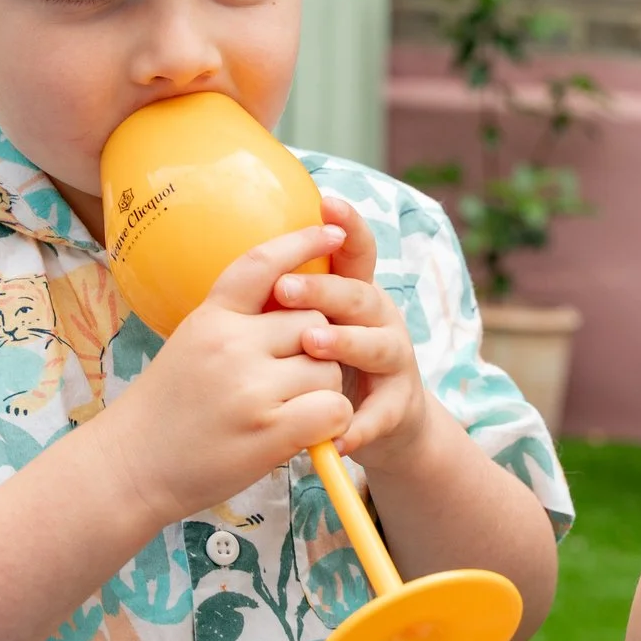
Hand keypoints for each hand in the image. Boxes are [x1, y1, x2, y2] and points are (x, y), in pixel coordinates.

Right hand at [97, 222, 353, 525]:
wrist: (130, 468)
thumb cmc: (166, 411)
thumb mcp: (191, 346)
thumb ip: (236, 324)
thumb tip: (292, 301)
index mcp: (211, 317)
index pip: (262, 265)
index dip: (301, 243)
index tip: (332, 233)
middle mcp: (232, 345)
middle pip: (314, 321)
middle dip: (316, 346)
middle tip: (289, 379)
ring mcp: (252, 388)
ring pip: (329, 368)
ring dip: (323, 390)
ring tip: (287, 411)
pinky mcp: (270, 431)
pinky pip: (333, 409)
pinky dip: (330, 423)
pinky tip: (305, 434)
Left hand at [277, 197, 432, 470]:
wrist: (375, 426)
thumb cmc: (326, 367)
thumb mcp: (307, 327)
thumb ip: (286, 300)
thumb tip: (241, 261)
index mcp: (354, 294)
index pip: (355, 251)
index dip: (347, 225)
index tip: (326, 204)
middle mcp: (380, 319)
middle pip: (359, 294)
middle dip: (324, 288)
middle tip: (285, 288)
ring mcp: (394, 361)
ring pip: (378, 345)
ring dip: (346, 343)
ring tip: (312, 346)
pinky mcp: (400, 405)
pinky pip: (382, 414)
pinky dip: (361, 426)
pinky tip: (337, 436)